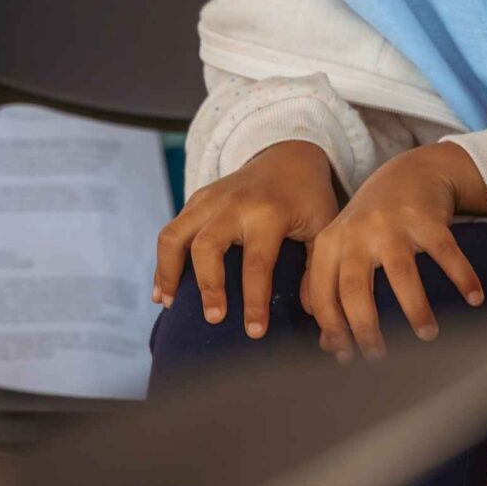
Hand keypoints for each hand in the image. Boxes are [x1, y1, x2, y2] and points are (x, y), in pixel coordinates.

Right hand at [154, 140, 338, 338]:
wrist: (289, 153)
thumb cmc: (308, 197)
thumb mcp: (324, 225)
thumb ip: (316, 266)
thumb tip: (308, 311)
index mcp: (269, 212)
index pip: (257, 263)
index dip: (254, 301)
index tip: (254, 332)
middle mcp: (234, 204)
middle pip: (207, 246)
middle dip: (208, 285)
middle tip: (213, 318)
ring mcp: (210, 199)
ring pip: (175, 235)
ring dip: (168, 272)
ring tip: (169, 305)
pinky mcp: (197, 199)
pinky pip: (171, 230)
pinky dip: (162, 261)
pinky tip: (163, 291)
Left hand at [303, 143, 486, 359]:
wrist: (410, 171)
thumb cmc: (372, 221)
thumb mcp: (343, 248)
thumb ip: (330, 290)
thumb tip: (330, 345)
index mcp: (330, 244)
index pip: (324, 295)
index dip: (334, 330)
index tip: (348, 357)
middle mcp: (357, 233)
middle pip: (356, 289)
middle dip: (367, 328)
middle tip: (379, 356)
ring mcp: (393, 223)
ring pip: (402, 275)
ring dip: (416, 309)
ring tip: (428, 335)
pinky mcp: (427, 217)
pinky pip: (446, 253)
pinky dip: (462, 277)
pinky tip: (475, 299)